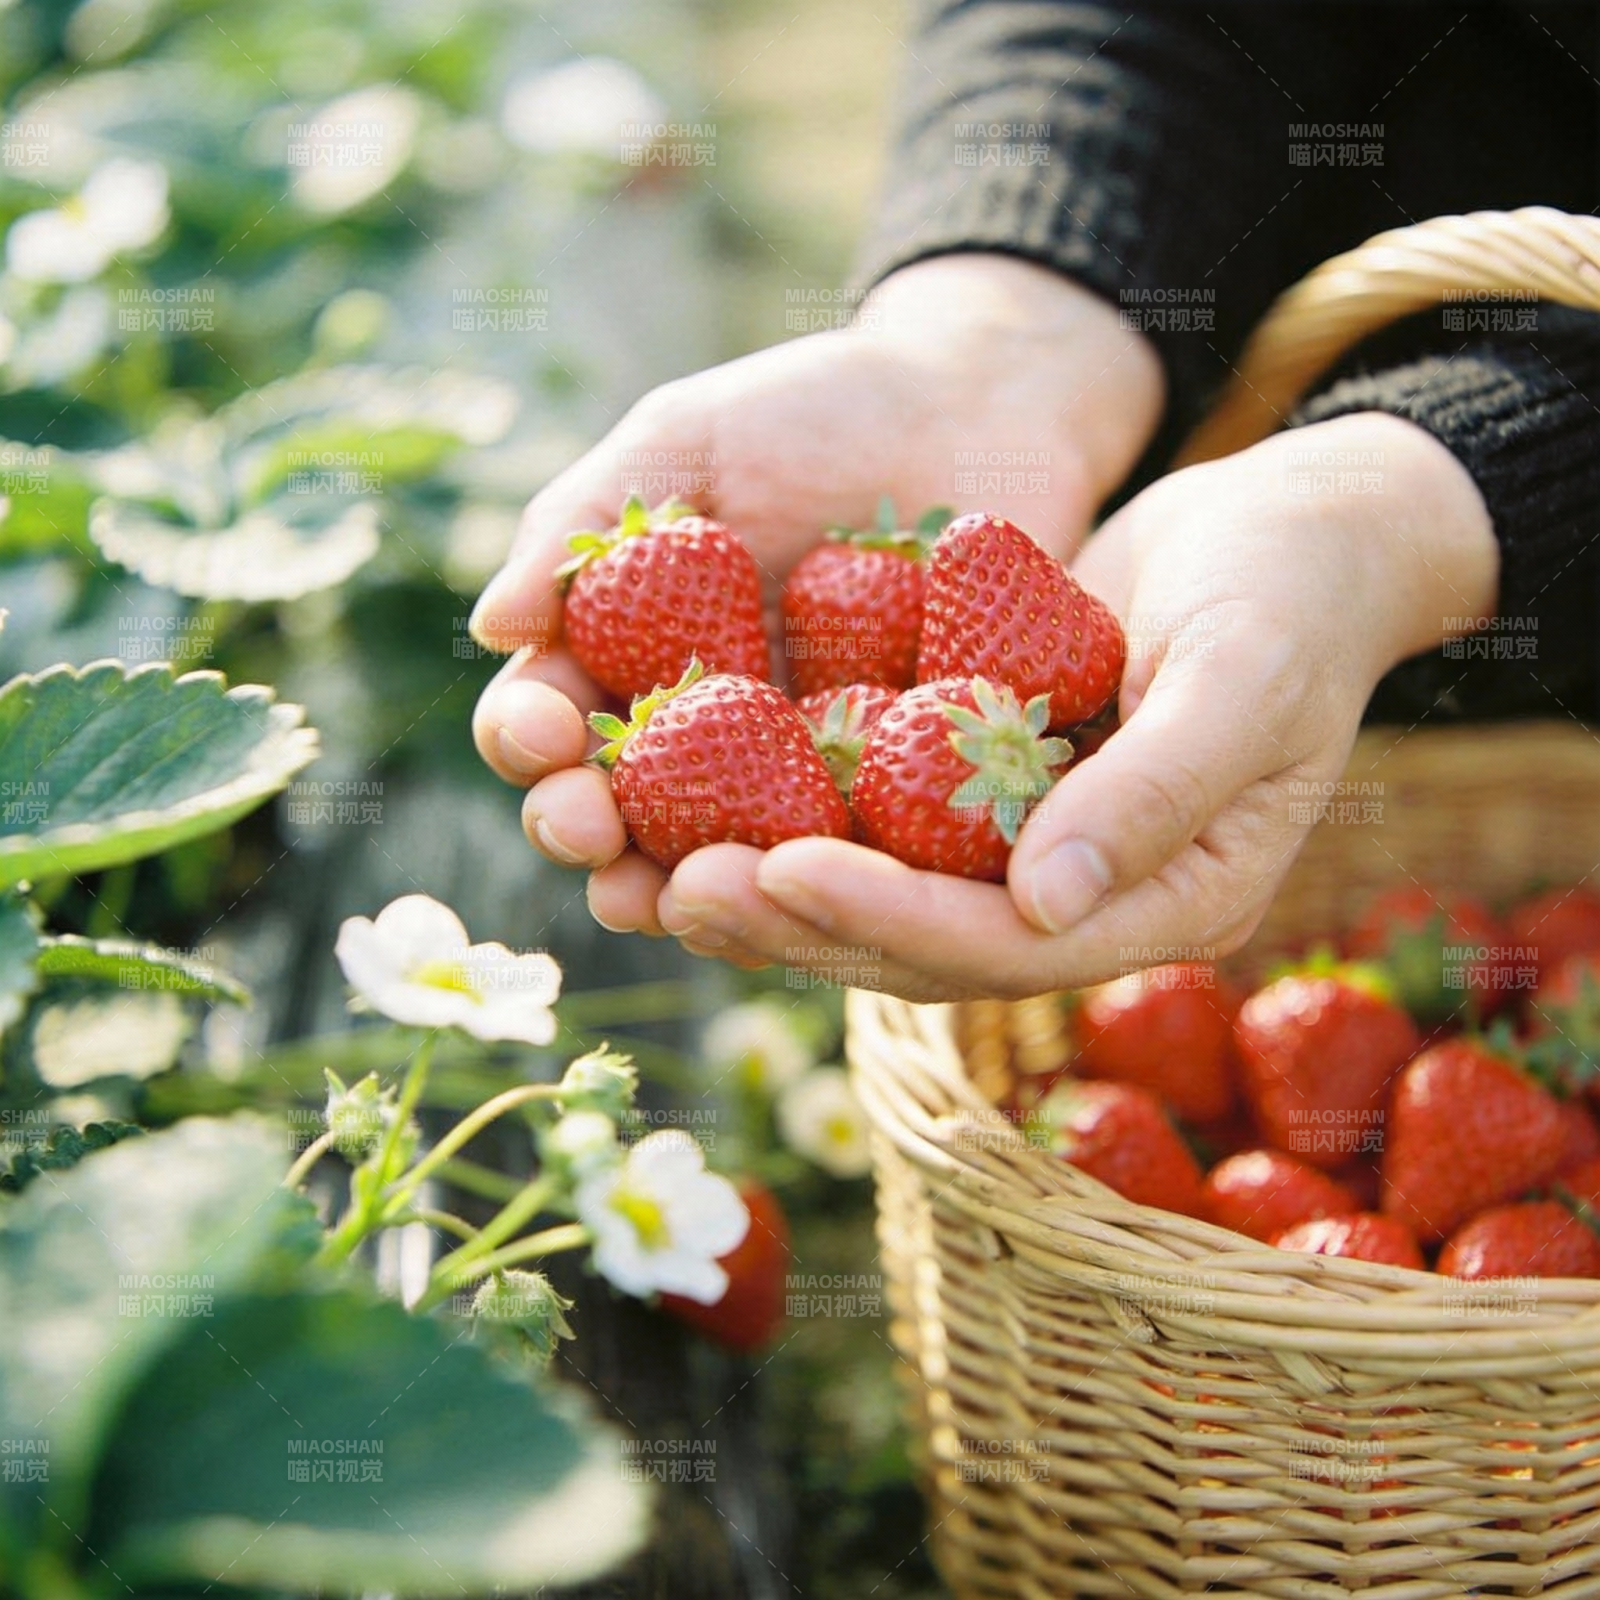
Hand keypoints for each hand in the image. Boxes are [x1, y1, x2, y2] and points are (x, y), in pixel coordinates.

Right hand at [469, 254, 1162, 945]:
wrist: (975, 410)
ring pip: (721, 857)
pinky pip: (849, 854)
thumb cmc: (815, 412)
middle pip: (618, 810)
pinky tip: (812, 889)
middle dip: (587, 832)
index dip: (529, 737)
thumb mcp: (690, 439)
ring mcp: (793, 772)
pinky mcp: (887, 793)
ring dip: (684, 889)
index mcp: (629, 654)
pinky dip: (823, 880)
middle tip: (589, 831)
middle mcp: (699, 731)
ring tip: (674, 899)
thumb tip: (492, 628)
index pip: (551, 716)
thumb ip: (590, 519)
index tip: (545, 731)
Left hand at [659, 413, 1498, 997]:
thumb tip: (1044, 901)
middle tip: (677, 886)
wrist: (1292, 537)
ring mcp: (1037, 854)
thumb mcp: (1244, 677)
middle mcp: (1087, 897)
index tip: (782, 871)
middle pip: (925, 942)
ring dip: (776, 888)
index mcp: (1169, 900)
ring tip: (659, 864)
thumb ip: (1156, 790)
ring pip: (888, 898)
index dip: (891, 916)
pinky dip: (799, 817)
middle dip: (801, 920)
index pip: (1008, 942)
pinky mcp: (991, 795)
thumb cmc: (1291, 594)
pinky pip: (883, 826)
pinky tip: (704, 795)